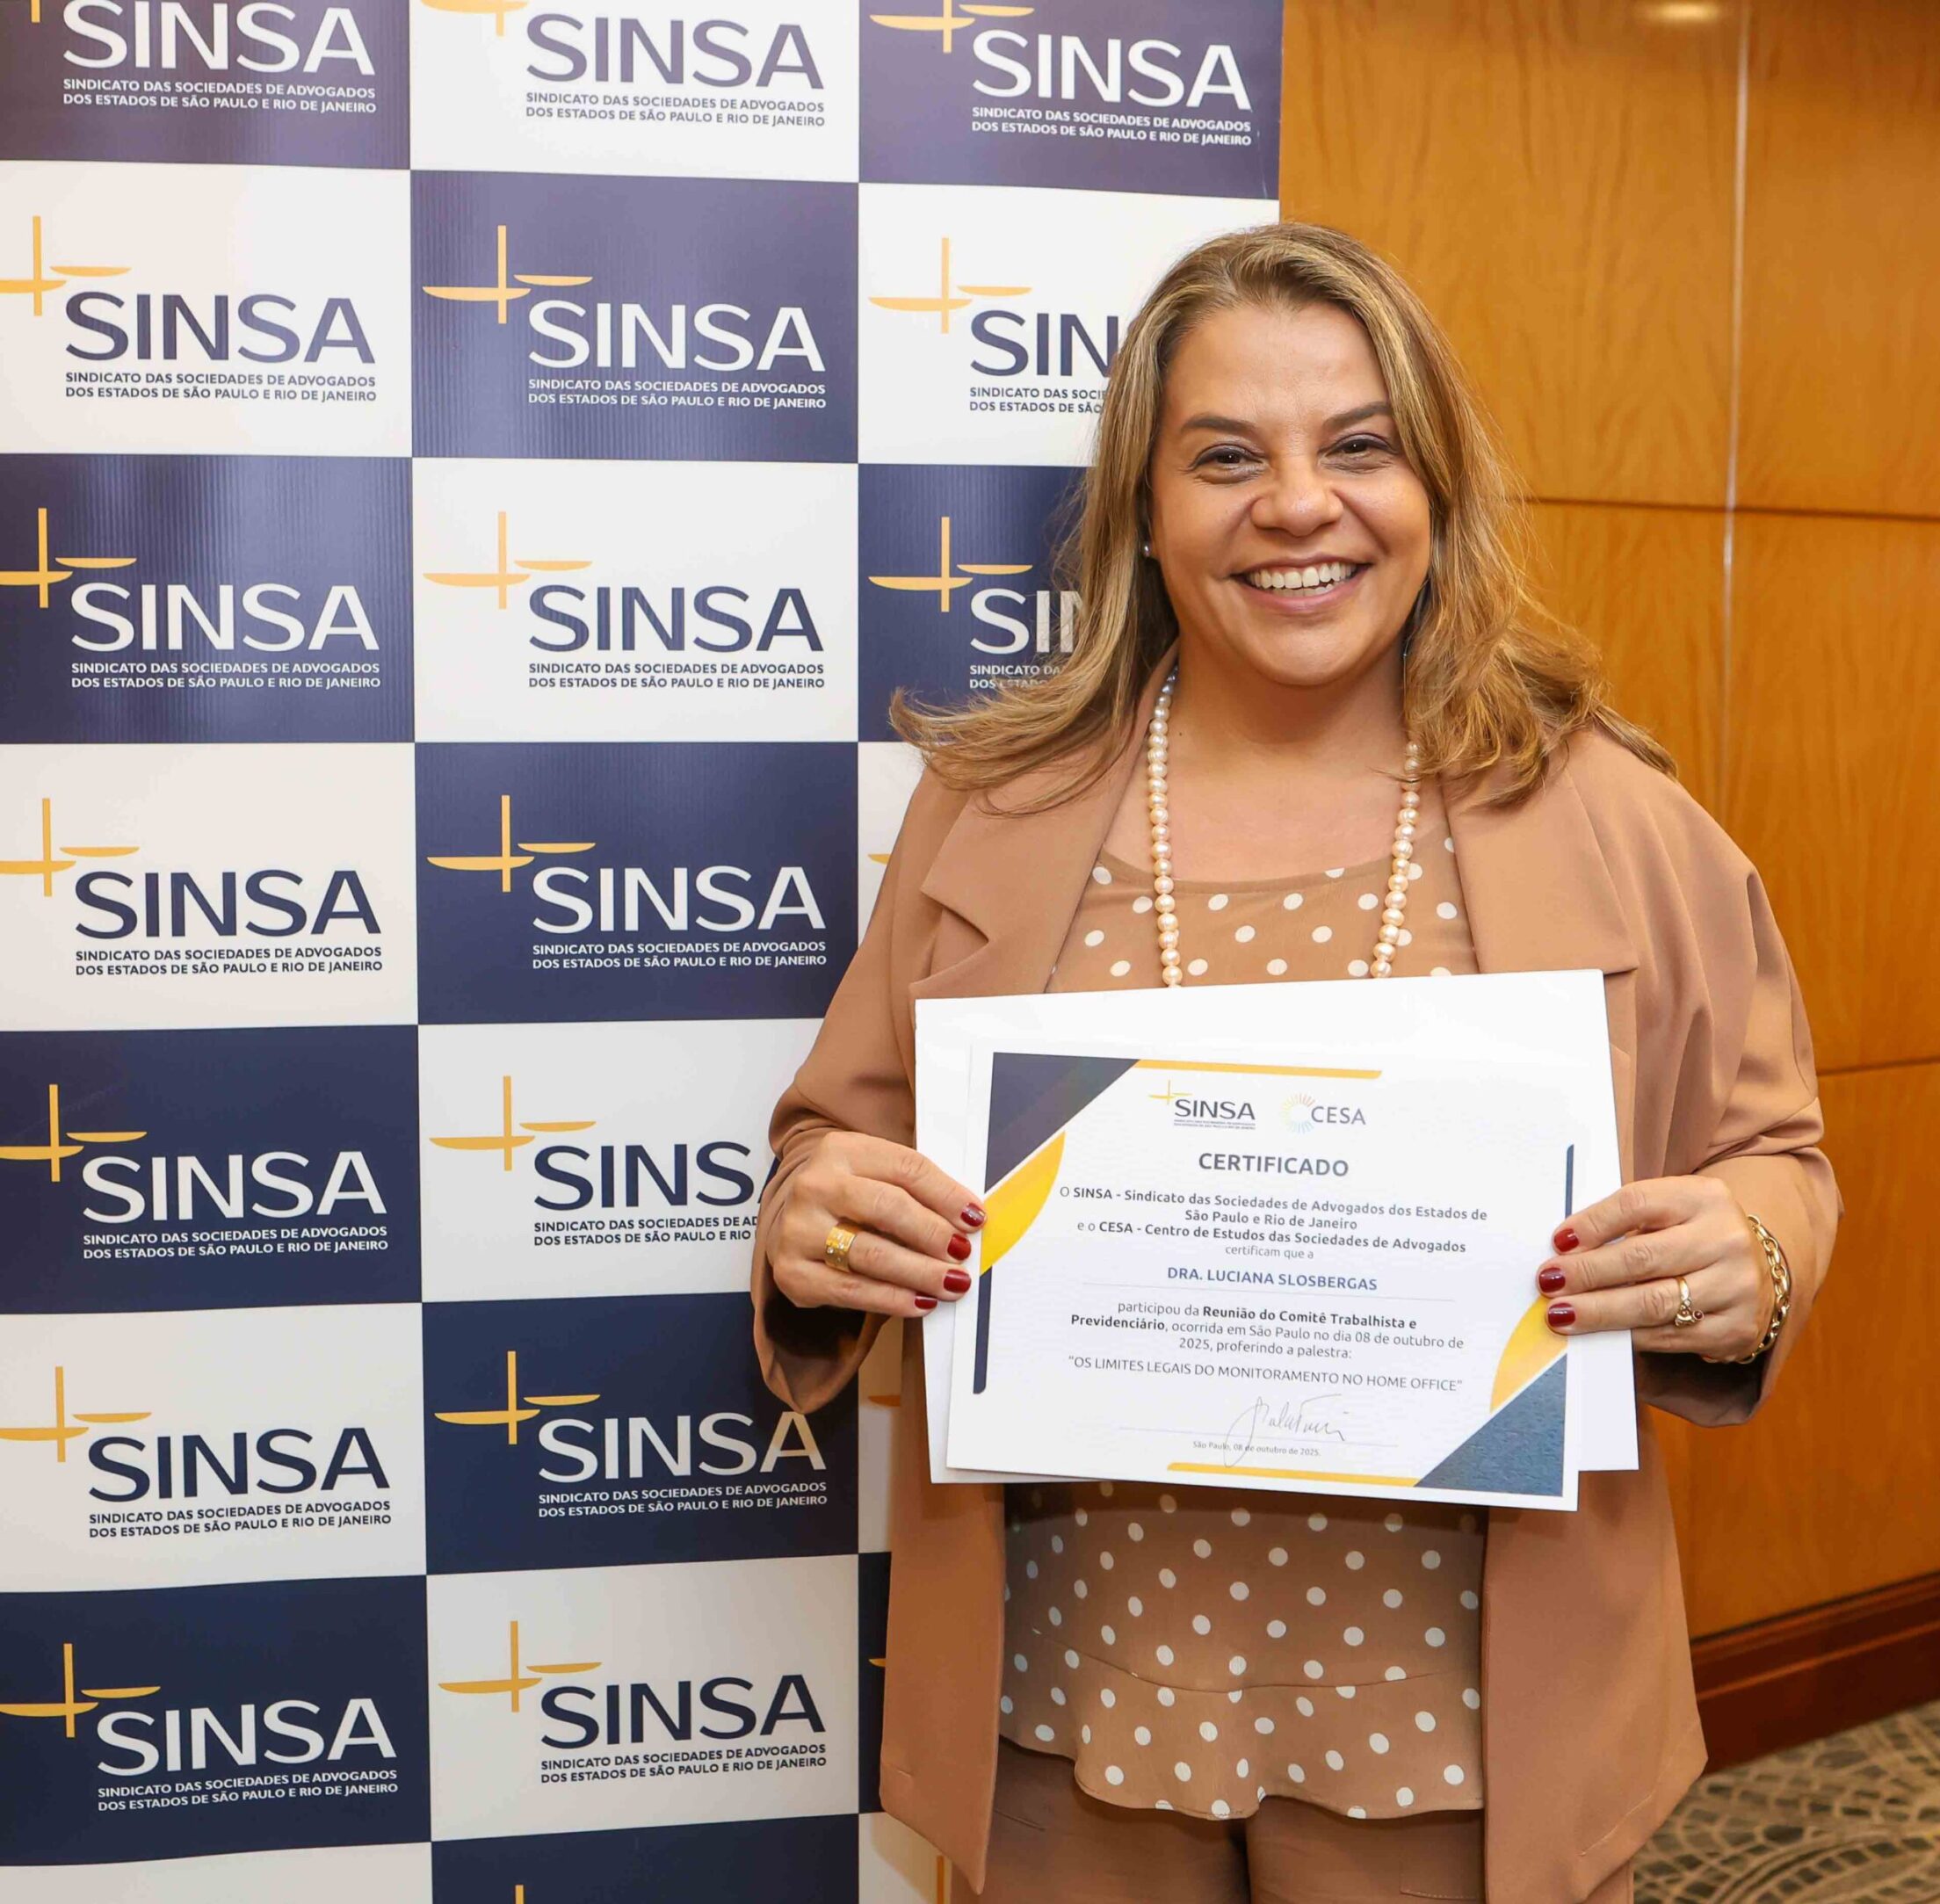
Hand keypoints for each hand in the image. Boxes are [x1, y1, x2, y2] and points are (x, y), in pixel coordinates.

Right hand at [770, 1130, 984, 1319]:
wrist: (791, 1221)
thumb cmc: (848, 1198)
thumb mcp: (876, 1175)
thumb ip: (916, 1190)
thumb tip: (968, 1220)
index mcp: (841, 1150)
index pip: (905, 1168)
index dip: (945, 1194)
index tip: (975, 1218)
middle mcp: (814, 1185)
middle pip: (887, 1207)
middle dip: (932, 1233)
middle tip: (962, 1253)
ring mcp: (798, 1229)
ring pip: (871, 1253)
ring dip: (919, 1272)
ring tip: (951, 1282)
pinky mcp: (792, 1271)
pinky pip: (851, 1290)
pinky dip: (892, 1299)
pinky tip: (920, 1301)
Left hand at [1534, 1175, 1773, 1360]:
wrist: (1760, 1271)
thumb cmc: (1692, 1236)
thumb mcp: (1670, 1211)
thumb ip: (1626, 1222)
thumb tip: (1565, 1249)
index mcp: (1704, 1197)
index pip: (1638, 1203)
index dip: (1594, 1223)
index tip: (1559, 1241)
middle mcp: (1725, 1239)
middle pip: (1642, 1257)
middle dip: (1587, 1272)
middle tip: (1548, 1282)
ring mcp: (1736, 1286)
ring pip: (1653, 1302)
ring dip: (1600, 1311)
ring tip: (1562, 1314)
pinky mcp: (1736, 1328)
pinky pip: (1669, 1335)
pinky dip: (1628, 1336)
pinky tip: (1600, 1335)